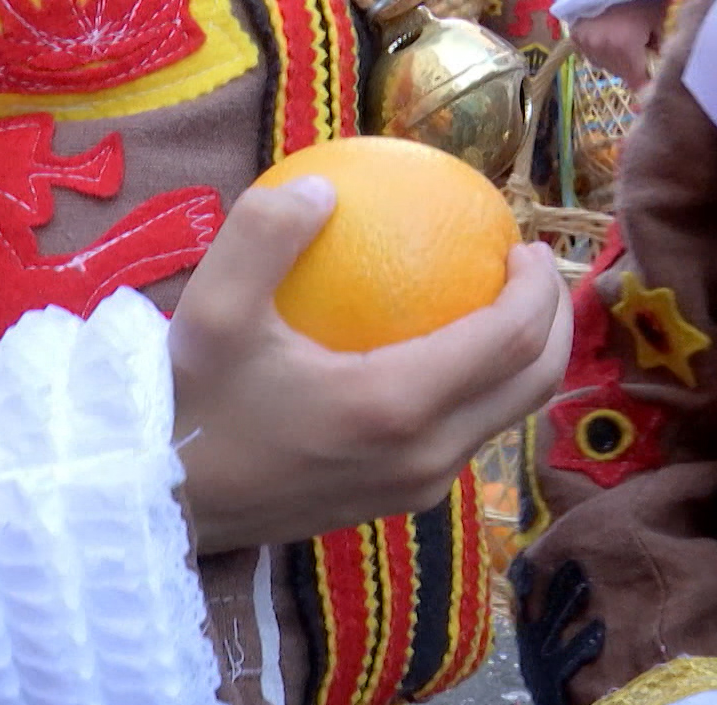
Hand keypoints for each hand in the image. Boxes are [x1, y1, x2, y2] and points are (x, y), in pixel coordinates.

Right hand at [171, 178, 571, 553]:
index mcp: (395, 404)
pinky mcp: (397, 502)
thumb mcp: (213, 310)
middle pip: (533, 384)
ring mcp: (416, 487)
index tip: (520, 241)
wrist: (160, 505)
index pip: (512, 338)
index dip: (536, 285)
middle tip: (530, 270)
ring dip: (522, 360)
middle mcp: (424, 454)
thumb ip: (266, 234)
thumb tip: (322, 186)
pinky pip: (466, 439)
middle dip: (555, 321)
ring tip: (498, 305)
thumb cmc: (189, 407)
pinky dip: (480, 391)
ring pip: (505, 418)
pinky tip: (441, 352)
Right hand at [568, 0, 667, 88]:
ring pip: (606, 66)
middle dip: (631, 67)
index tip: (650, 78)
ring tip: (621, 41)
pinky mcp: (577, 41)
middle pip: (622, 74)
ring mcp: (588, 49)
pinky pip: (592, 55)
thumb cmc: (635, 2)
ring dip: (615, 59)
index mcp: (626, 50)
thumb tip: (659, 61)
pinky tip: (606, 37)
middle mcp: (605, 54)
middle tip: (638, 50)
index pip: (637, 83)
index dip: (645, 82)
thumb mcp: (656, 19)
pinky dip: (601, 51)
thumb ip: (660, 44)